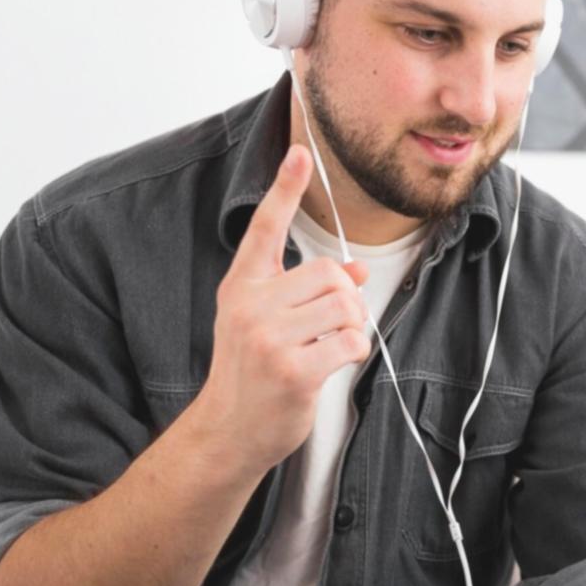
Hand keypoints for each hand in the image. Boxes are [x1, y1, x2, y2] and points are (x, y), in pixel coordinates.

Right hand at [194, 144, 371, 477]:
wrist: (228, 431)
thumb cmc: (251, 374)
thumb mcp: (268, 323)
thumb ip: (306, 293)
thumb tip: (356, 273)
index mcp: (243, 286)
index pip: (265, 228)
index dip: (285, 189)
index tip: (301, 153)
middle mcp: (252, 305)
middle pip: (331, 274)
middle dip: (345, 299)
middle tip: (331, 326)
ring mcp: (269, 338)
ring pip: (345, 305)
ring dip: (352, 326)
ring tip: (330, 346)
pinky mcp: (292, 370)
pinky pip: (351, 342)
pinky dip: (354, 352)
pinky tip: (331, 364)